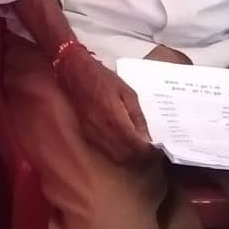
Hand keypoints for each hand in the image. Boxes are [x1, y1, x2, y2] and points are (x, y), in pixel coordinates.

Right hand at [57, 49, 152, 164]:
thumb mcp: (127, 93)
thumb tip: (146, 137)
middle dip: (137, 154)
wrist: (75, 73)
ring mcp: (91, 134)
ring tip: (134, 145)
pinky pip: (103, 148)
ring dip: (126, 153)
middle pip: (124, 155)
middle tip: (145, 147)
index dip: (146, 150)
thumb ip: (137, 116)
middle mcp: (101, 131)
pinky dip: (114, 148)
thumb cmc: (103, 79)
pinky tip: (120, 141)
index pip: (135, 146)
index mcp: (115, 119)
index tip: (154, 147)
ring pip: (113, 154)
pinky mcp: (84, 133)